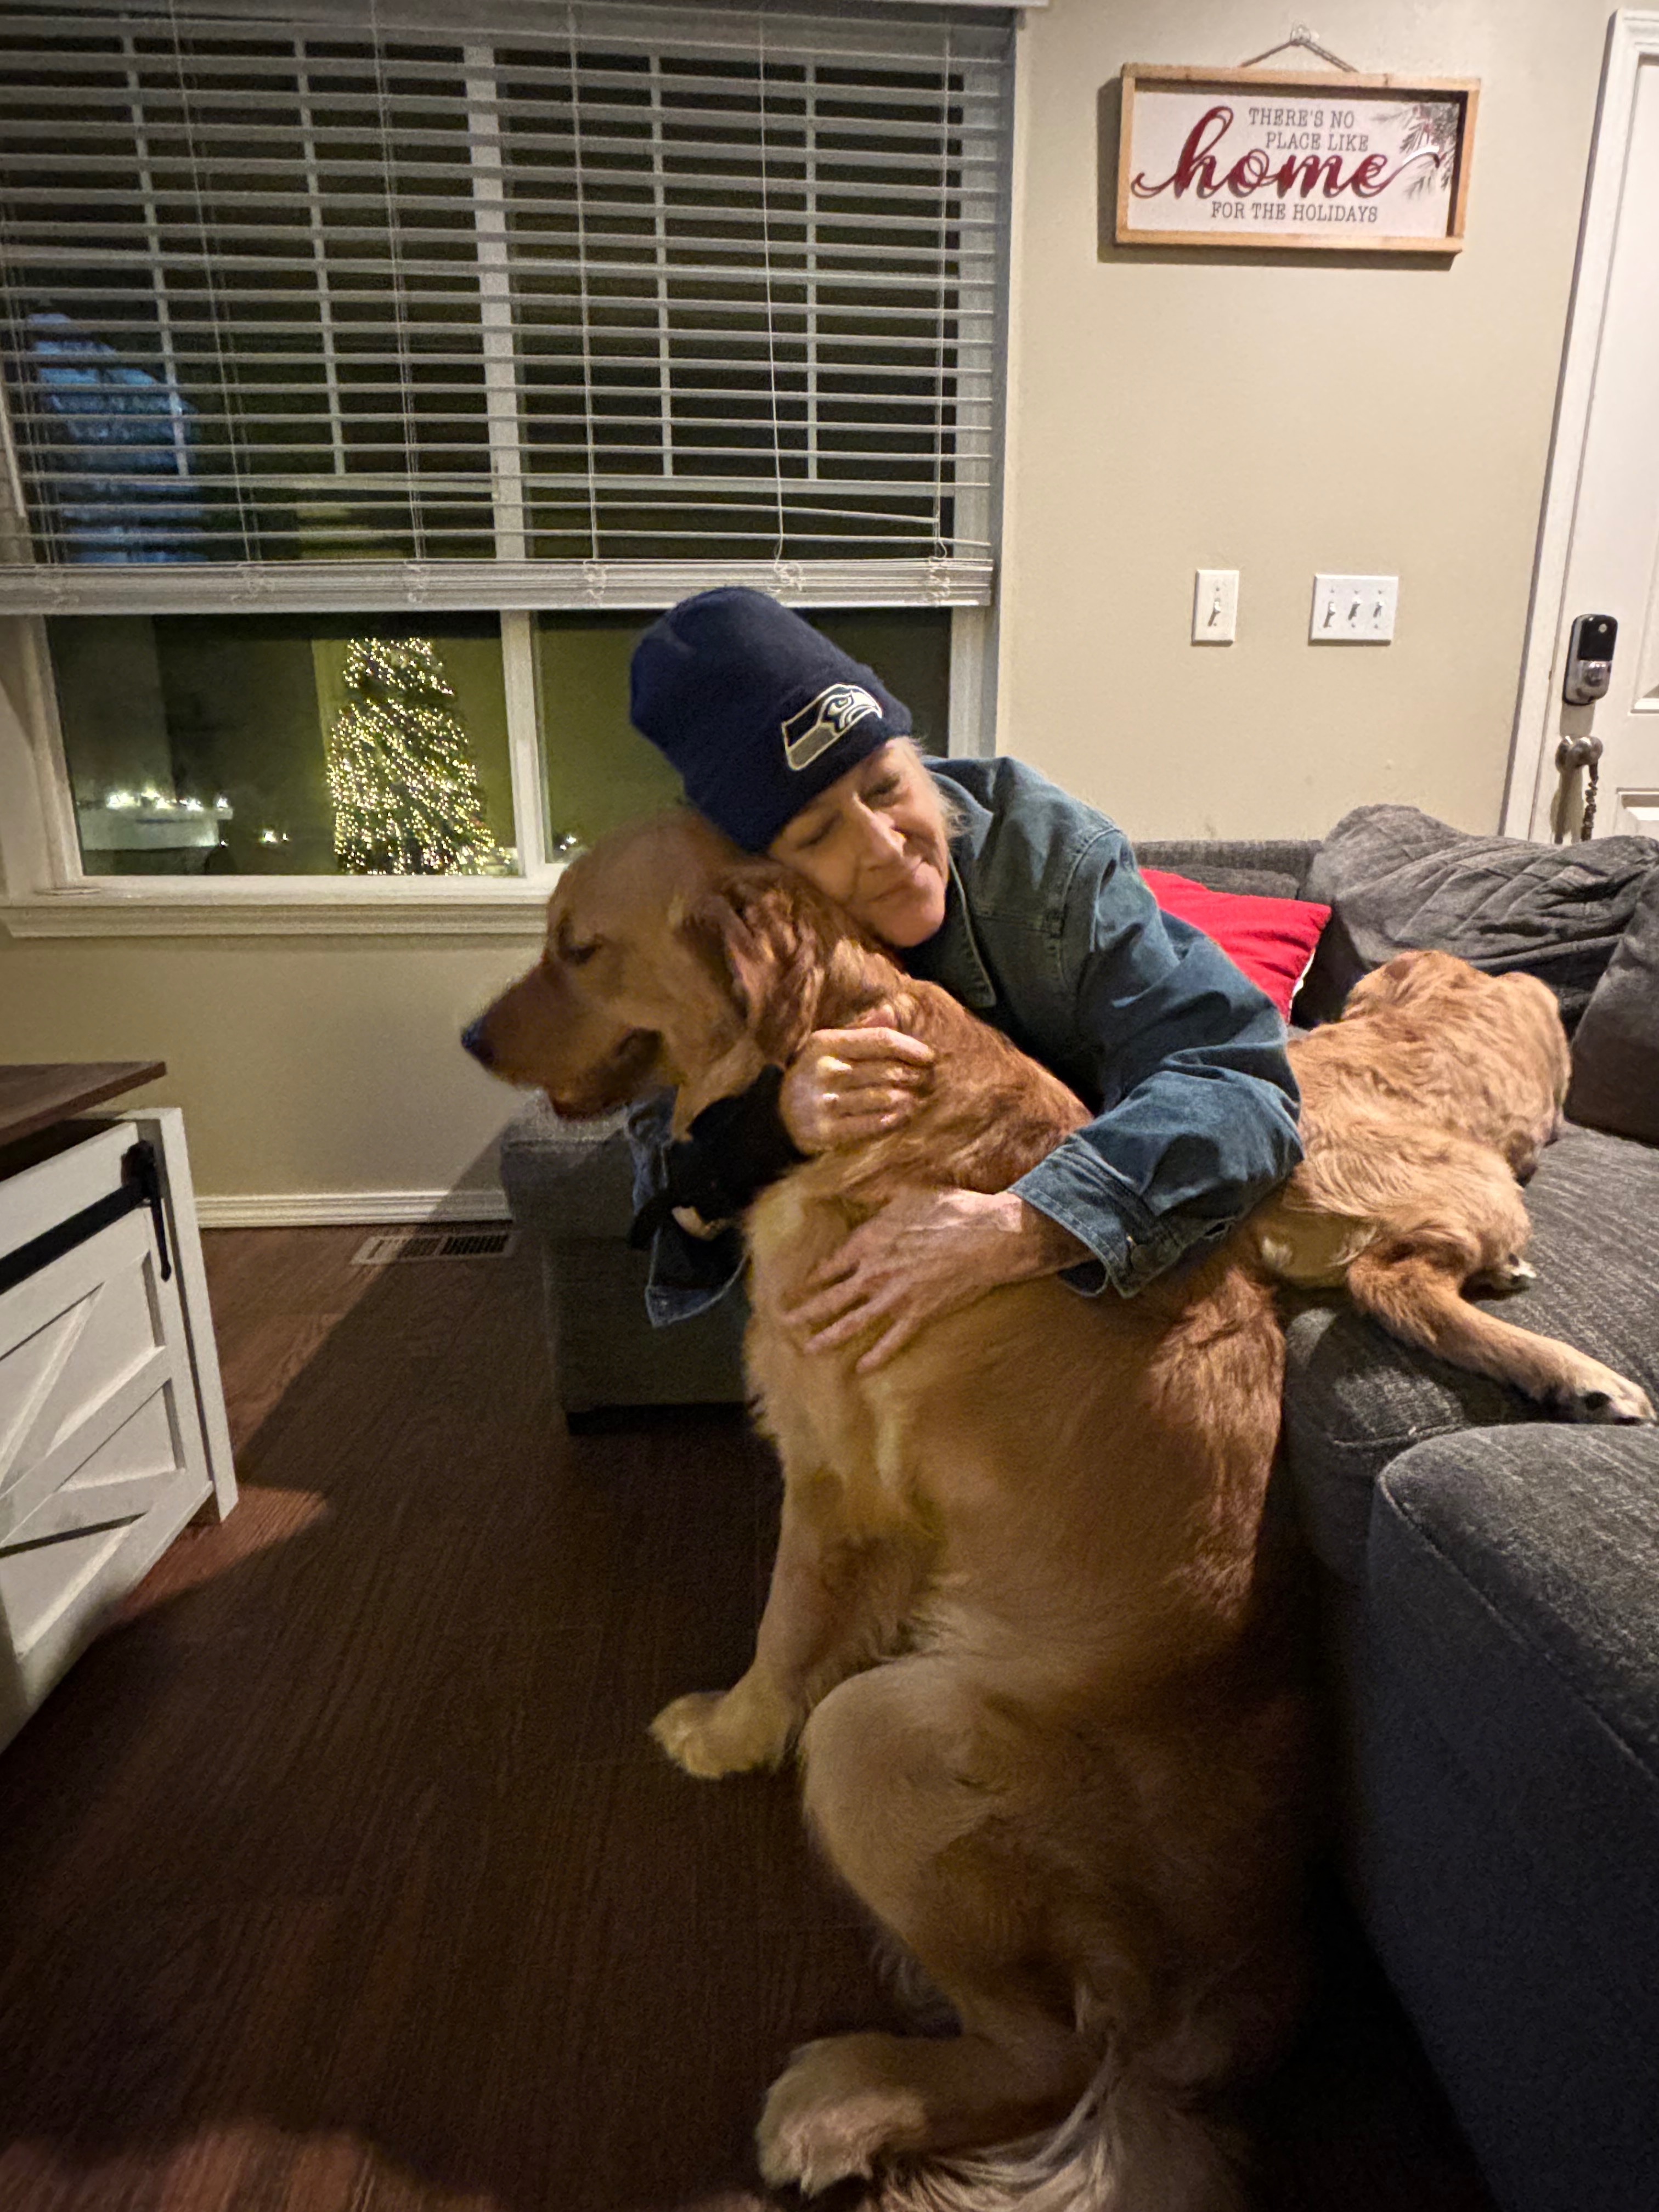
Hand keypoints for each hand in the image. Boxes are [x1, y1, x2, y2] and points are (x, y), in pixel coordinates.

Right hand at [779, 1006, 934, 1154]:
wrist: (778, 1116)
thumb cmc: (815, 1075)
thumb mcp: (829, 1047)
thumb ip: (860, 1030)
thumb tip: (891, 1011)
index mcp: (825, 1043)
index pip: (880, 1040)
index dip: (910, 1048)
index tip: (929, 1056)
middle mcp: (825, 1070)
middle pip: (887, 1070)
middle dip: (915, 1075)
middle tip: (930, 1080)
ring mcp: (825, 1102)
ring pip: (884, 1097)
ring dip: (909, 1098)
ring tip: (919, 1097)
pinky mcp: (827, 1131)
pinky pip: (874, 1123)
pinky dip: (895, 1119)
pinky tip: (905, 1114)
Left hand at [782, 1188, 1088, 1370]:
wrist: (988, 1237)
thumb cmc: (952, 1210)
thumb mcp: (908, 1193)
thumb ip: (878, 1197)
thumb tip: (858, 1189)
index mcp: (869, 1242)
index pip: (831, 1265)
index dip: (812, 1278)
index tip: (797, 1288)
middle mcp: (874, 1273)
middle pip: (831, 1298)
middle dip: (805, 1312)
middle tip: (784, 1322)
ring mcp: (895, 1297)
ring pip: (853, 1323)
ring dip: (828, 1338)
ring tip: (808, 1349)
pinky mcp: (918, 1314)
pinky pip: (892, 1341)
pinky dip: (877, 1356)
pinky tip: (862, 1369)